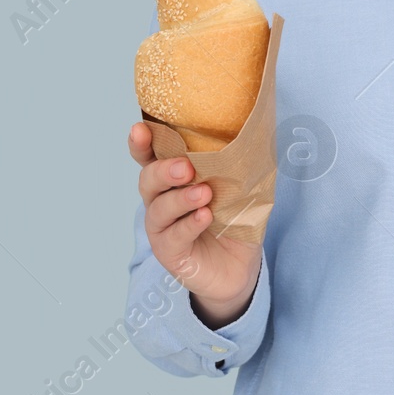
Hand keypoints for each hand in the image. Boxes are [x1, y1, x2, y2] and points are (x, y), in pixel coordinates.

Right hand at [129, 121, 261, 323]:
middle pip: (148, 180)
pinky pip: (173, 237)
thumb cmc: (234, 219)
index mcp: (173, 180)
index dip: (141, 144)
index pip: (150, 157)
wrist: (239, 266)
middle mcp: (161, 201)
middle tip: (186, 167)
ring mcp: (162, 229)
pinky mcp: (170, 254)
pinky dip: (189, 225)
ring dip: (180, 199)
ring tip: (203, 193)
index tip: (140, 129)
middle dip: (164, 170)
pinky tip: (204, 217)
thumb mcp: (239, 187)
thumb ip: (236, 164)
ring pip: (158, 210)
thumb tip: (253, 133)